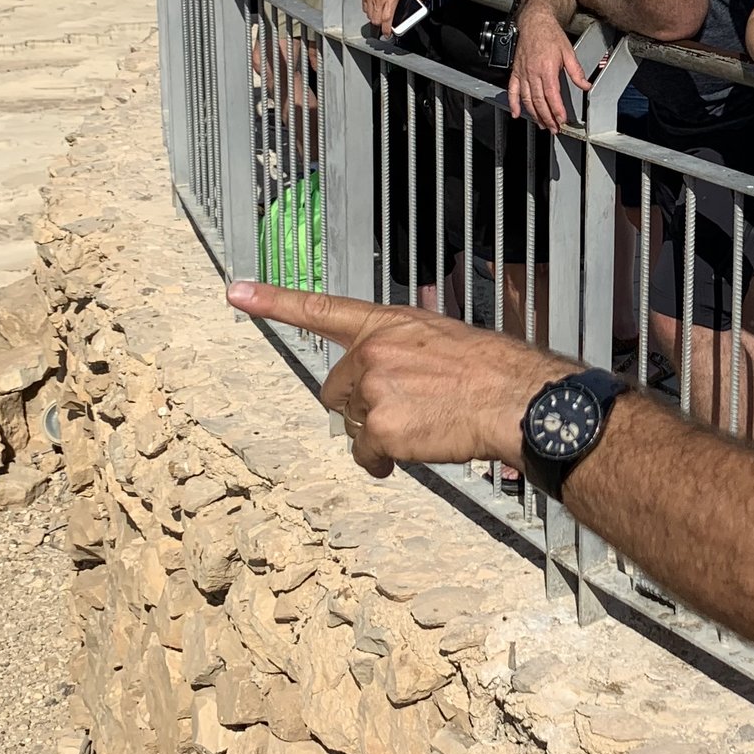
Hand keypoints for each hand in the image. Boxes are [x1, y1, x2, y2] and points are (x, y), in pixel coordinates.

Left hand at [227, 284, 562, 475]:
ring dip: (377, 433)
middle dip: (359, 406)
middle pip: (335, 390)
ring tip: (422, 426)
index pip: (321, 309)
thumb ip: (405, 349)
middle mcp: (373, 353)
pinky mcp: (381, 429)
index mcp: (388, 324)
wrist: (517, 400)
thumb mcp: (444, 338)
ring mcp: (374, 391)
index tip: (236, 292)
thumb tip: (393, 372)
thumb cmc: (493, 371)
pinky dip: (383, 460)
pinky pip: (366, 455)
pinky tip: (415, 450)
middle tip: (402, 410)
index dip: (274, 301)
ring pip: (352, 424)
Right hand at [362, 0, 421, 34]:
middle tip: (385, 26)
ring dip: (374, 18)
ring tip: (380, 18)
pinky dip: (368, 10)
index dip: (387, 30)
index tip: (388, 34)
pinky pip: (365, 6)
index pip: (386, 20)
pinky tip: (374, 8)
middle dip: (380, 26)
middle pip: (376, 20)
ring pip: (369, 14)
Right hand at [507, 14, 590, 132]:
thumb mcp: (569, 51)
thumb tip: (585, 85)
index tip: (561, 120)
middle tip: (554, 128)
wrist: (535, 22)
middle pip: (538, 101)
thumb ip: (577, 71)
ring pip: (526, 99)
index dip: (556, 110)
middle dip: (547, 117)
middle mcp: (533, 72)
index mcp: (547, 68)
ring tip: (541, 124)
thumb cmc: (551, 35)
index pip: (552, 95)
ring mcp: (523, 73)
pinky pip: (512, 90)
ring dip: (534, 114)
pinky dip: (513, 103)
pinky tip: (516, 113)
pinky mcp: (516, 71)